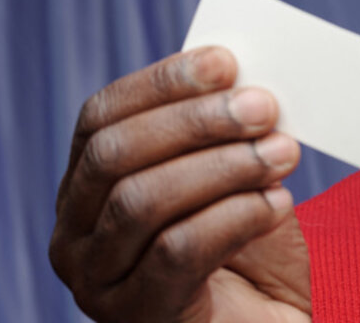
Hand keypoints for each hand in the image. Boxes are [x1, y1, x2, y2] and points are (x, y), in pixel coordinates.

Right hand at [48, 47, 310, 321]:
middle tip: (264, 107)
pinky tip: (277, 203)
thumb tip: (246, 83)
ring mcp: (99, 281)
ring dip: (223, 167)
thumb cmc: (250, 256)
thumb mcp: (234, 184)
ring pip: (143, 201)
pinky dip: (235, 217)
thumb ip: (225, 139)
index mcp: (86, 190)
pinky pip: (178, 252)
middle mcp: (76, 236)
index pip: (102, 118)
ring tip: (283, 153)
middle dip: (196, 122)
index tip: (225, 62)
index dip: (161, 83)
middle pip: (115, 155)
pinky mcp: (141, 317)